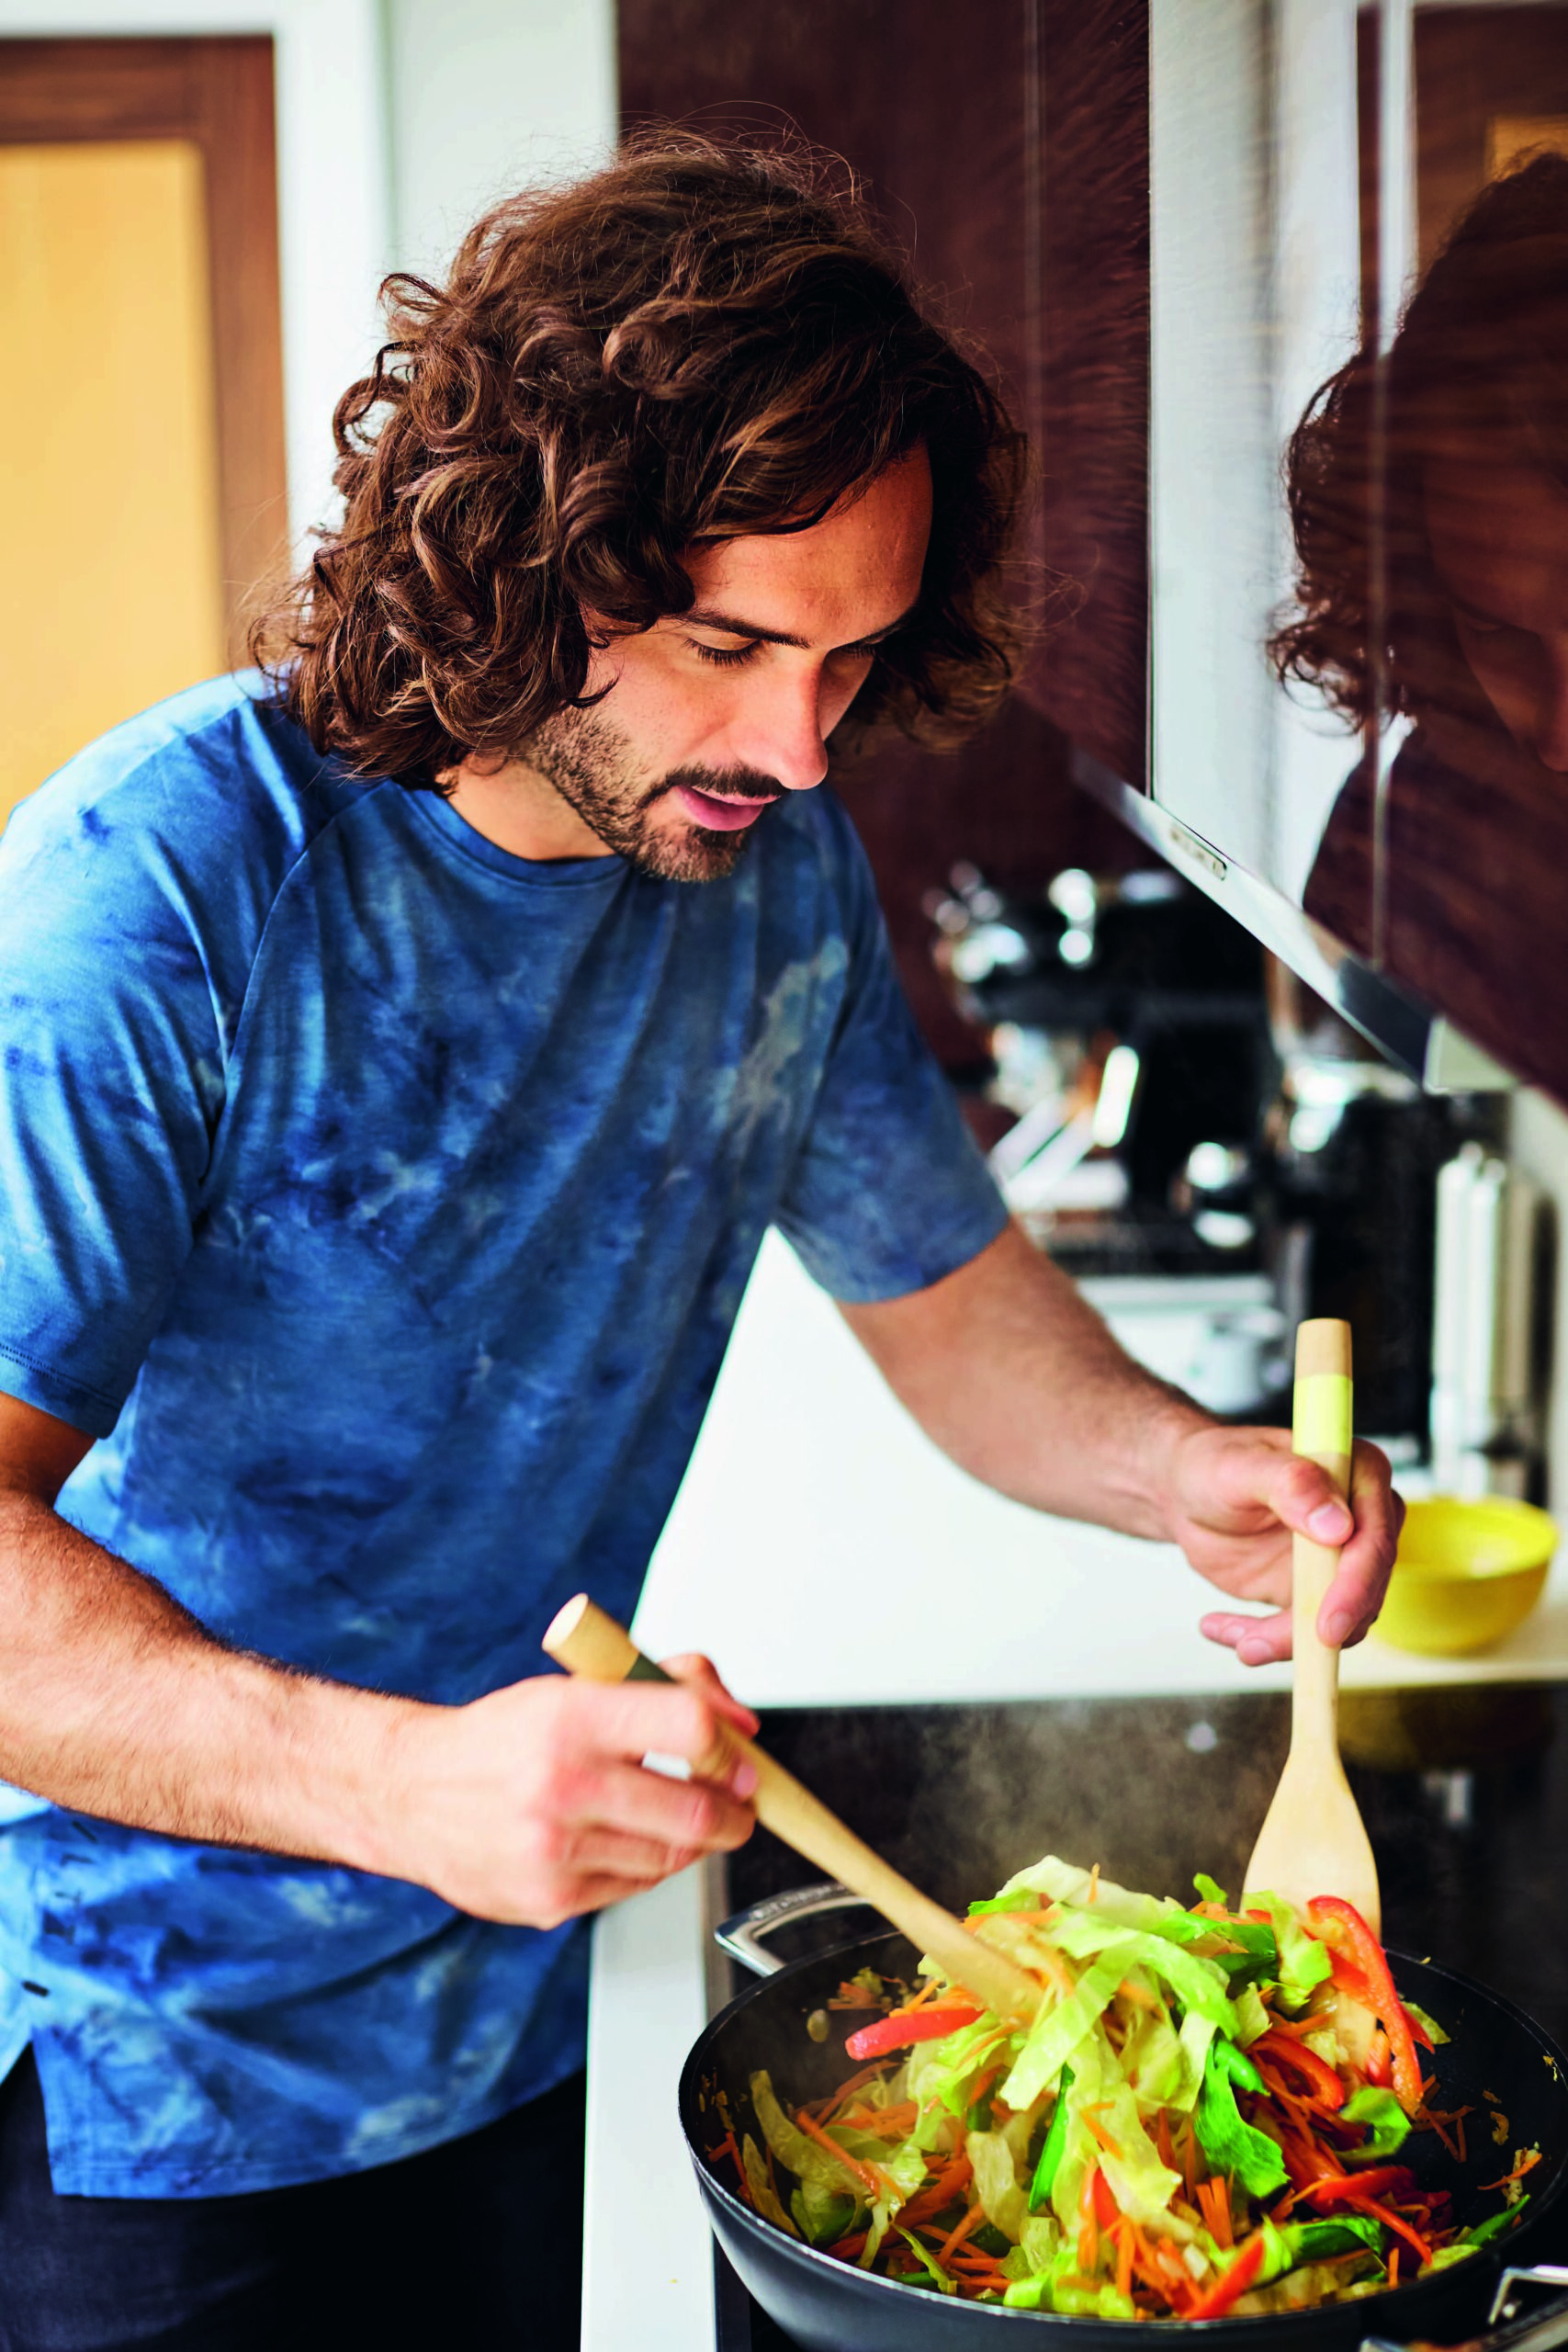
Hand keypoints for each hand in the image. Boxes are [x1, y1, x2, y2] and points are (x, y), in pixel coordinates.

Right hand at [388, 1654, 758, 1926]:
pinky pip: (634, 1888)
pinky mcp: (549, 1901)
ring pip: (672, 1857)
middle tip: (740, 1803)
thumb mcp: (579, 1683)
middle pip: (695, 1810)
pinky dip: (650, 1867)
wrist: (411, 1793)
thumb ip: (670, 1684)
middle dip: (736, 1812)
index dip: (729, 1745)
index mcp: (571, 1714)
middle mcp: (562, 1784)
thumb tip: (742, 1724)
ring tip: (684, 1816)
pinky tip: (630, 1841)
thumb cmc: (503, 1737)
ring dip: (696, 1840)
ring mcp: (554, 1850)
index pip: (687, 1725)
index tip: (740, 1756)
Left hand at [1156, 1423, 1402, 1664]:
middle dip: (1317, 1630)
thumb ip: (1288, 1484)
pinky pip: (1307, 1632)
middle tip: (1260, 1646)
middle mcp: (1362, 1519)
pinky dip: (1266, 1641)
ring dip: (1286, 1641)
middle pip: (1366, 1590)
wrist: (1187, 1492)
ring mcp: (1342, 1560)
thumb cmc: (1215, 1464)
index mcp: (1358, 1474)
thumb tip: (1338, 1526)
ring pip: (1341, 1622)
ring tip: (1236, 1640)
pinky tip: (1222, 1628)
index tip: (1327, 1626)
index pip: (1374, 1537)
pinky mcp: (1318, 1592)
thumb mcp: (1239, 1467)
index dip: (1356, 1586)